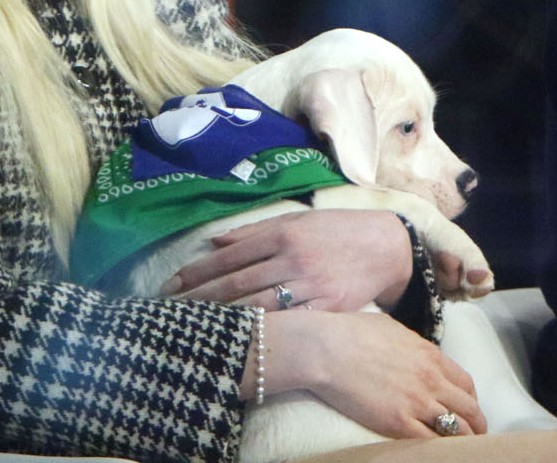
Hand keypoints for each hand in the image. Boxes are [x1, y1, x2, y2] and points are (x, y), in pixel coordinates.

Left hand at [163, 209, 412, 311]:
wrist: (385, 246)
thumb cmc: (336, 231)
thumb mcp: (297, 219)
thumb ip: (255, 232)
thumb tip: (215, 241)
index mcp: (283, 232)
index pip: (230, 255)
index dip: (197, 272)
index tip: (171, 285)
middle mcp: (293, 257)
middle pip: (238, 282)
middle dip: (201, 297)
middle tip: (172, 311)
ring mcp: (311, 284)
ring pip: (259, 304)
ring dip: (225, 317)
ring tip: (198, 327)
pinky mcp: (328, 306)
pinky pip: (290, 321)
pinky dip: (264, 329)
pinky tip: (242, 338)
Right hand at [263, 309, 487, 438]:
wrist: (327, 348)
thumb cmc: (352, 332)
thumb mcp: (392, 328)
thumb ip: (411, 344)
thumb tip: (413, 351)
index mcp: (429, 355)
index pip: (465, 382)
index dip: (471, 398)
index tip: (468, 407)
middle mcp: (430, 379)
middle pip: (468, 407)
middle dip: (476, 423)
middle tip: (475, 433)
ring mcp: (416, 402)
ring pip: (455, 428)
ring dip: (462, 439)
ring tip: (463, 447)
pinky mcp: (398, 423)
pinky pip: (429, 442)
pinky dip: (439, 448)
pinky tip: (439, 452)